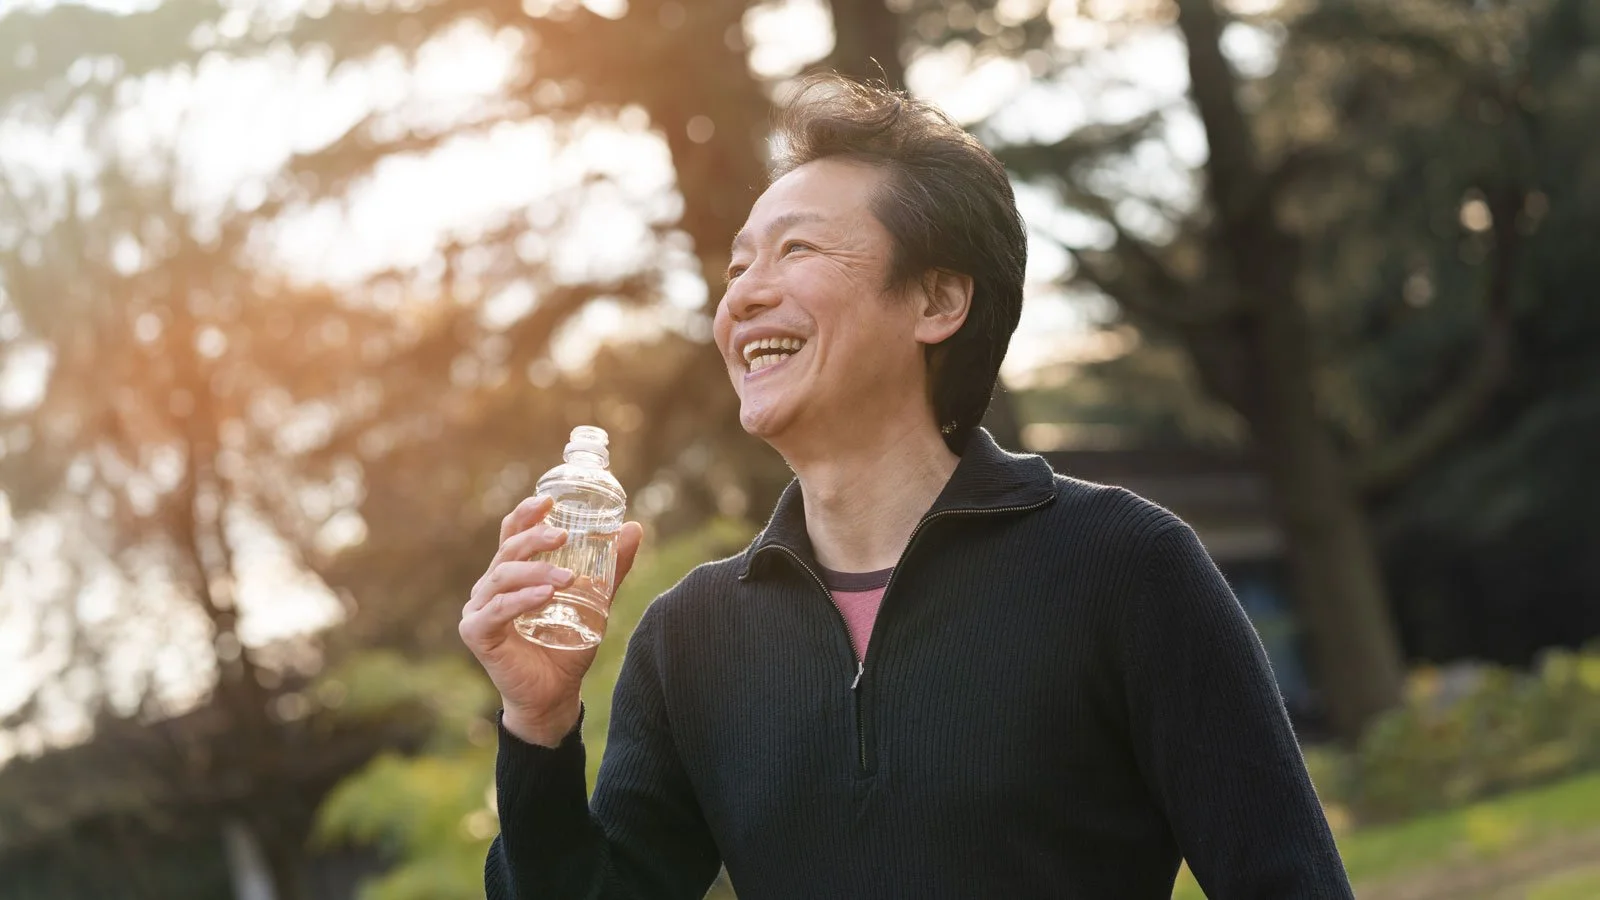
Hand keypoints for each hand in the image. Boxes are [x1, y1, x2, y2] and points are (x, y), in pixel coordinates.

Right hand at [459, 494, 644, 747]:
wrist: (553, 696)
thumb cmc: (566, 647)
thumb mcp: (595, 603)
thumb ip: (611, 570)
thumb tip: (634, 528)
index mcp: (513, 574)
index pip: (512, 533)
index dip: (526, 513)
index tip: (548, 499)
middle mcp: (490, 586)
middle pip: (507, 550)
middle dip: (535, 537)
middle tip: (564, 534)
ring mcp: (479, 609)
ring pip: (503, 577)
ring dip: (535, 571)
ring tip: (567, 578)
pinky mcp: (476, 633)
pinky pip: (497, 610)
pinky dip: (521, 600)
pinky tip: (545, 595)